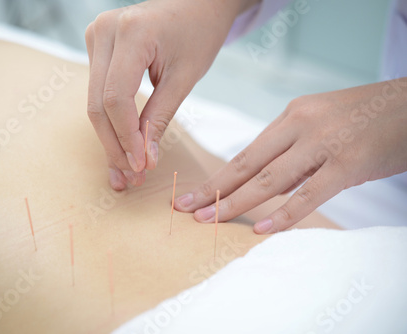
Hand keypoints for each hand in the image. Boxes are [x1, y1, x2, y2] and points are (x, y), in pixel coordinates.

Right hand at [85, 0, 256, 189]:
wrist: (197, 4)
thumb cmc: (198, 33)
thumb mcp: (184, 77)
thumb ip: (160, 117)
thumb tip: (144, 160)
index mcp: (131, 33)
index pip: (116, 98)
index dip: (126, 137)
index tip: (141, 167)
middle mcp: (104, 31)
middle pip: (98, 104)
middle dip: (115, 145)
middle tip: (130, 178)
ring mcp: (95, 37)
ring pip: (94, 103)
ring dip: (111, 139)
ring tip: (126, 171)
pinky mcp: (97, 47)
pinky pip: (99, 93)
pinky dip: (111, 122)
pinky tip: (120, 147)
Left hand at [175, 78, 406, 232]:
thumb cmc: (366, 119)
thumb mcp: (321, 125)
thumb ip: (292, 153)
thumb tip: (265, 186)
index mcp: (291, 116)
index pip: (247, 153)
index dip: (218, 177)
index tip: (193, 194)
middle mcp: (301, 125)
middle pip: (248, 164)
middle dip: (214, 189)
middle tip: (186, 209)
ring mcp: (325, 143)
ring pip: (270, 179)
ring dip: (236, 202)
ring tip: (209, 220)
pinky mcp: (349, 163)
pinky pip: (310, 194)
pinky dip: (284, 214)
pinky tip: (261, 229)